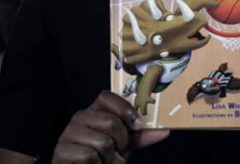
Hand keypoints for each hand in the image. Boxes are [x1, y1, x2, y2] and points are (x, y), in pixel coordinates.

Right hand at [52, 90, 168, 162]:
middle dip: (121, 142)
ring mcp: (68, 133)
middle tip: (120, 152)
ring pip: (102, 142)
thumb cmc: (103, 156)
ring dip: (111, 158)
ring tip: (108, 161)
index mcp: (94, 110)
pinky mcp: (61, 151)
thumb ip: (140, 135)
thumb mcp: (124, 143)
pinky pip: (89, 157)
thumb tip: (164, 131)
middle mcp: (80, 116)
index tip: (136, 125)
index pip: (106, 96)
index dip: (124, 109)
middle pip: (110, 121)